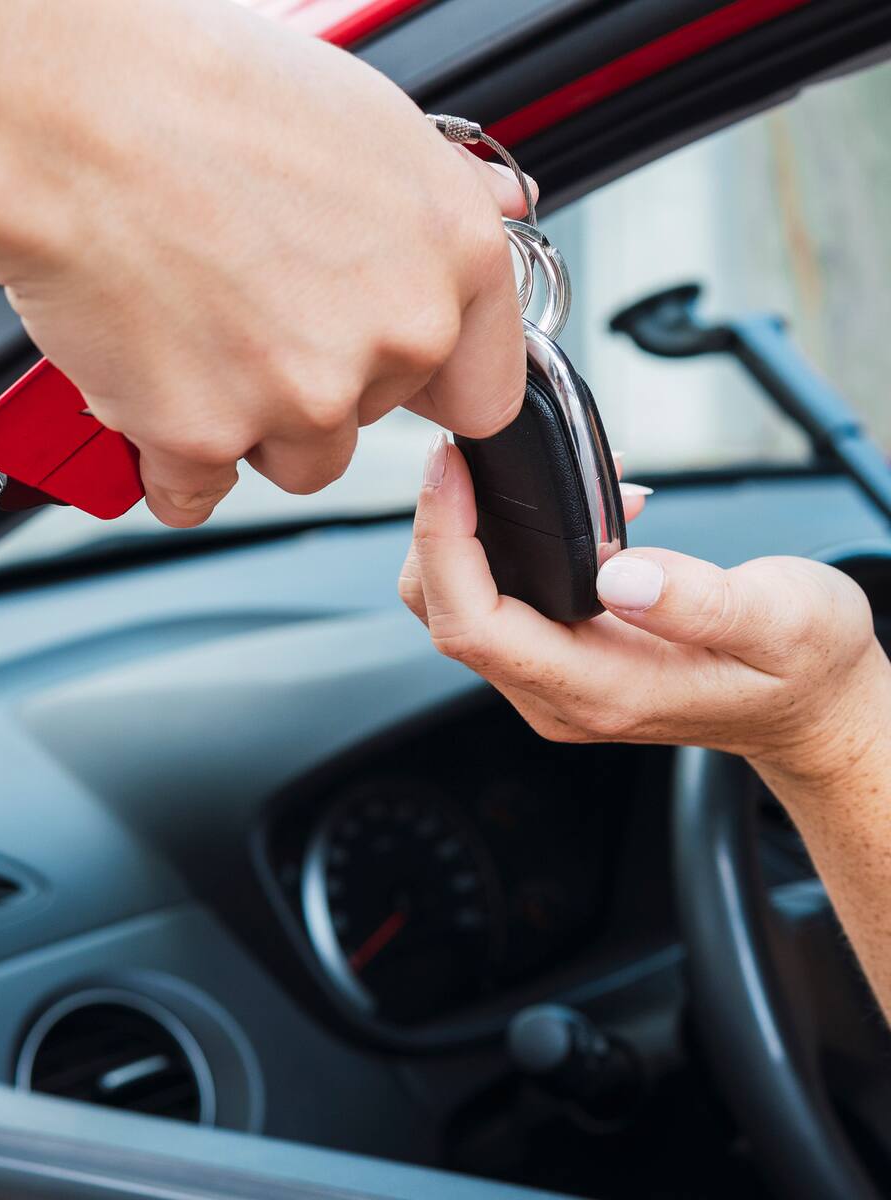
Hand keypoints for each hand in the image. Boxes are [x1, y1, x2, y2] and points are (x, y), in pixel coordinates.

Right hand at [0, 0, 532, 526]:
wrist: (66, 111)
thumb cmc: (200, 94)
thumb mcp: (365, 121)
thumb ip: (440, 200)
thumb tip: (494, 216)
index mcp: (452, 260)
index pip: (482, 392)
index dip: (425, 384)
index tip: (384, 374)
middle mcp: (393, 337)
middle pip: (369, 423)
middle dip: (316, 386)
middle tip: (247, 310)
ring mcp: (301, 398)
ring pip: (294, 463)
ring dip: (249, 426)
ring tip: (193, 337)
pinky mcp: (206, 438)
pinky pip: (196, 491)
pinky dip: (168, 457)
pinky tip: (146, 385)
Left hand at [399, 435, 890, 789]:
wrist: (805, 709)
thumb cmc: (799, 671)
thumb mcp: (781, 623)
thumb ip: (700, 601)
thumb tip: (618, 574)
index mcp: (601, 690)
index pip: (476, 624)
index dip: (445, 543)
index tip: (450, 470)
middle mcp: (558, 694)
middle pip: (447, 615)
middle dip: (439, 532)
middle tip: (469, 458)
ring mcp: (552, 681)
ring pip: (460, 608)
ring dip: (470, 534)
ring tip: (532, 477)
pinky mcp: (557, 659)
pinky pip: (499, 601)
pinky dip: (505, 546)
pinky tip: (566, 509)